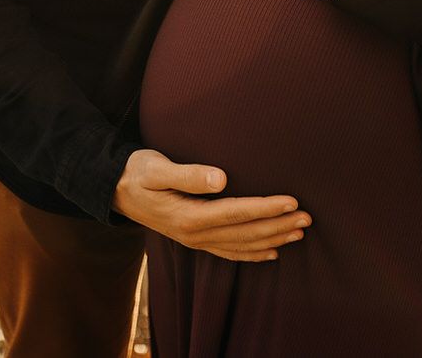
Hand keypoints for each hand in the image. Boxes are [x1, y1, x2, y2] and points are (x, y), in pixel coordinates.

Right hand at [113, 149, 308, 262]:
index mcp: (188, 217)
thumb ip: (188, 174)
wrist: (114, 189)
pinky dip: (252, 254)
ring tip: (298, 232)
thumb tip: (220, 177)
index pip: (237, 213)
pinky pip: (228, 252)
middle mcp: (194, 234)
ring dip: (272, 239)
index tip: (292, 202)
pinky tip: (270, 252)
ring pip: (241, 245)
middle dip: (278, 226)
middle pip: (245, 233)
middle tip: (307, 217)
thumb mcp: (156, 167)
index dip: (266, 208)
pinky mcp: (194, 239)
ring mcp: (194, 241)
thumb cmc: (137, 172)